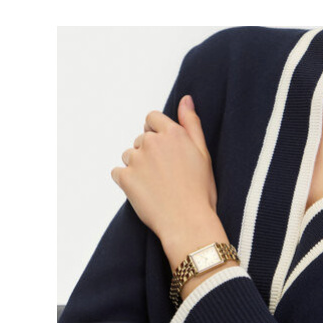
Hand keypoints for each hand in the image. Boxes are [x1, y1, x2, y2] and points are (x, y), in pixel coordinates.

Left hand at [111, 95, 227, 274]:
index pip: (152, 118)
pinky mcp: (125, 178)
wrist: (188, 223)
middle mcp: (153, 142)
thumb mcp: (203, 154)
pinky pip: (118, 173)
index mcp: (173, 134)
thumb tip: (186, 99)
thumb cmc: (200, 192)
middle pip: (141, 139)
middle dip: (149, 153)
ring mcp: (137, 159)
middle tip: (164, 175)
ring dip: (137, 167)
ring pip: (129, 155)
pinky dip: (126, 181)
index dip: (156, 133)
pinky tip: (142, 193)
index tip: (163, 151)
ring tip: (154, 186)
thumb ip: (191, 124)